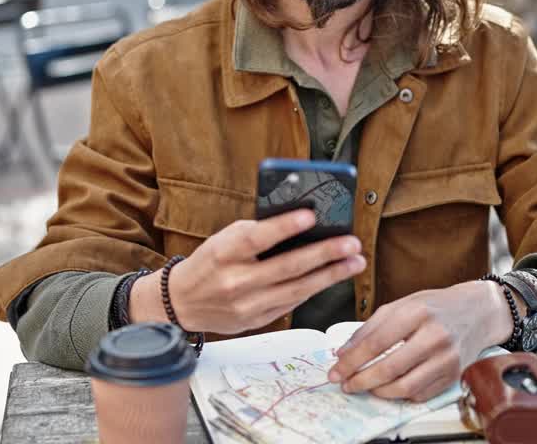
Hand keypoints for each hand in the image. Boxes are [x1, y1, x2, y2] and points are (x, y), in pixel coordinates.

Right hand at [129, 209, 365, 334]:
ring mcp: (247, 305)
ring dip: (330, 275)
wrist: (183, 303)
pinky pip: (292, 302)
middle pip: (287, 267)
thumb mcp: (223, 239)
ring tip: (354, 262)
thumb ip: (255, 233)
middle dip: (324, 254)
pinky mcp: (256, 320)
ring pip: (297, 289)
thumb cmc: (209, 262)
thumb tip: (299, 222)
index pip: (257, 238)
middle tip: (351, 244)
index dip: (285, 227)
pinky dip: (313, 288)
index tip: (312, 216)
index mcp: (223, 253)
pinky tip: (332, 277)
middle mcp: (235, 281)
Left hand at [327, 281, 512, 401]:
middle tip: (346, 385)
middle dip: (361, 380)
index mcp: (417, 312)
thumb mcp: (400, 305)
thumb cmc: (434, 307)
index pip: (376, 343)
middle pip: (389, 368)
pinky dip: (400, 394)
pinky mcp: (453, 375)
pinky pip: (420, 394)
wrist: (476, 312)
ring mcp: (447, 358)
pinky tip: (390, 386)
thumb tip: (343, 353)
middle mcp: (435, 336)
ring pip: (405, 387)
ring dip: (379, 392)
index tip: (336, 371)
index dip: (351, 361)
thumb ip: (369, 328)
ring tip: (365, 386)